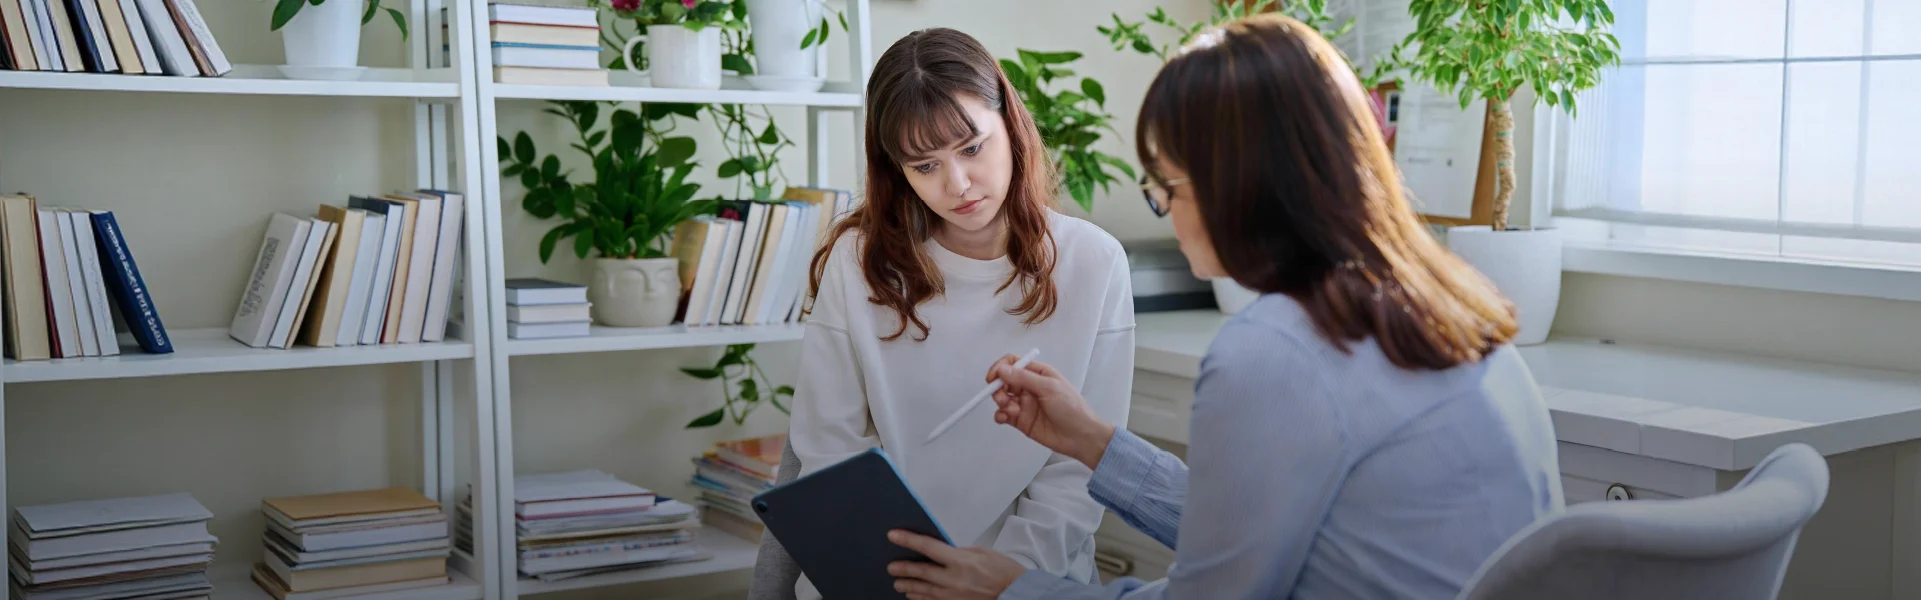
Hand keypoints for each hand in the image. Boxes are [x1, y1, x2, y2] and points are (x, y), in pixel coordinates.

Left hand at [887, 530, 1024, 599]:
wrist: (1016, 594)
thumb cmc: (1003, 571)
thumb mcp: (981, 553)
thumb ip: (958, 552)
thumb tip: (941, 552)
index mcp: (961, 561)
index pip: (928, 547)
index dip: (908, 540)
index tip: (893, 535)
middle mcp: (954, 580)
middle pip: (922, 573)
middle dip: (904, 569)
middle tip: (891, 567)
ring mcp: (954, 596)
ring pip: (924, 591)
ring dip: (909, 587)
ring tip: (898, 584)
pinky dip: (922, 599)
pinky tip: (914, 597)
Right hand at [986, 355, 1116, 468]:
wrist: (1080, 436)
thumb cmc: (1071, 408)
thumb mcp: (1049, 387)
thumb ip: (1024, 378)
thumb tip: (1001, 369)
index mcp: (1038, 373)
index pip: (1013, 363)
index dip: (1000, 367)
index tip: (993, 377)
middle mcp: (1029, 387)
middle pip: (1004, 380)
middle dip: (998, 387)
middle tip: (1002, 397)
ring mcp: (1024, 404)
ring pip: (1002, 398)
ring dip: (1000, 402)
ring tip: (1011, 410)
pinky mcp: (1021, 420)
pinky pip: (1003, 414)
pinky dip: (1000, 415)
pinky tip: (1005, 418)